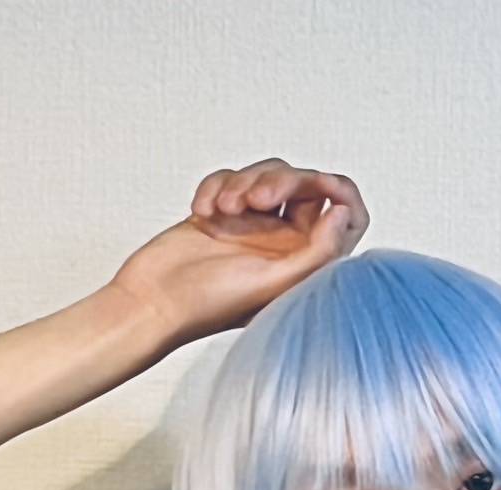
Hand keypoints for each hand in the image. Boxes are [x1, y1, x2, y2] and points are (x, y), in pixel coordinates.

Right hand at [110, 158, 368, 350]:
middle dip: (281, 181)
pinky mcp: (224, 213)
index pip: (347, 217)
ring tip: (223, 209)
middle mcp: (286, 246)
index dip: (340, 192)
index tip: (321, 185)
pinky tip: (201, 212)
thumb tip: (342, 212)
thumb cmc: (210, 303)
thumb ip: (318, 251)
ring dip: (244, 181)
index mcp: (307, 266)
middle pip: (306, 186)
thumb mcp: (274, 282)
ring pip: (268, 175)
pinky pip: (232, 177)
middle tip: (255, 200)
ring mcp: (254, 227)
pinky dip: (216, 185)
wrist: (153, 300)